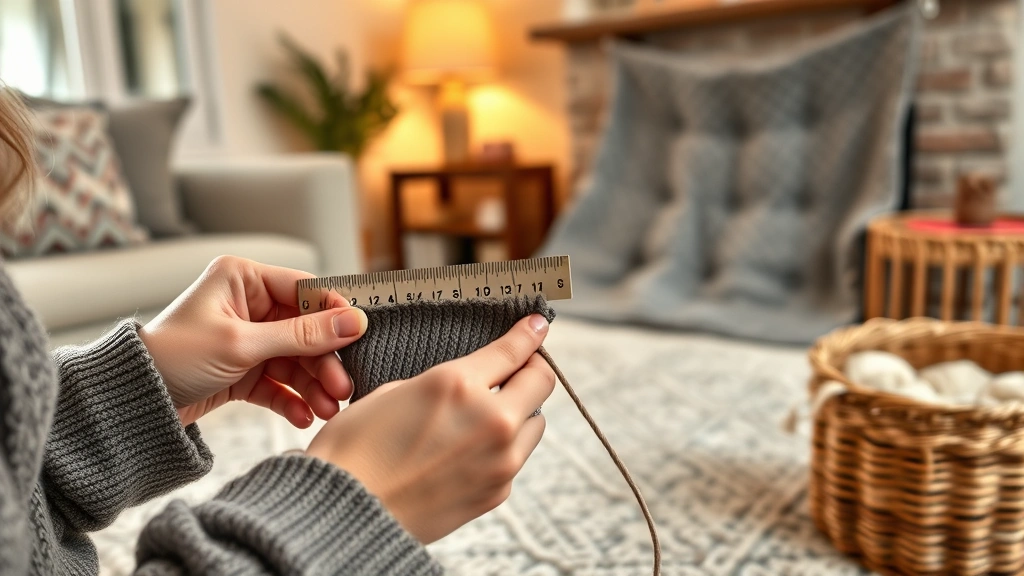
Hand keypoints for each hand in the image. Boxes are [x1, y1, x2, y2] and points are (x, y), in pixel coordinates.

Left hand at [139, 256, 366, 426]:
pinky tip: (304, 416)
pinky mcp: (243, 371)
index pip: (304, 289)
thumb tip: (354, 321)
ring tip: (328, 409)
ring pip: (296, 359)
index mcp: (243, 279)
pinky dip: (293, 398)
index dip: (334, 313)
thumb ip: (302, 335)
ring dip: (314, 385)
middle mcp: (247, 305)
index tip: (359, 335)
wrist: (132, 402)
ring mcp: (247, 339)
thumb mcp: (242, 345)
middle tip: (343, 387)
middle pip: (305, 330)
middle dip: (325, 361)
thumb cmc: (174, 357)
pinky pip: (278, 382)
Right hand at [306, 314, 554, 543]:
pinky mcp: (497, 493)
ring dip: (520, 412)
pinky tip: (468, 452)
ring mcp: (500, 461)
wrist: (346, 514)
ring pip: (534, 424)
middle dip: (532, 370)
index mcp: (459, 385)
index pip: (516, 350)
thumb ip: (442, 384)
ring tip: (488, 416)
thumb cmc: (354, 451)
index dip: (530, 333)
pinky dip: (502, 449)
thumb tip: (468, 384)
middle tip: (518, 368)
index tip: (536, 326)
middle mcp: (490, 421)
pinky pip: (514, 459)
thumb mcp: (392, 392)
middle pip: (542, 383)